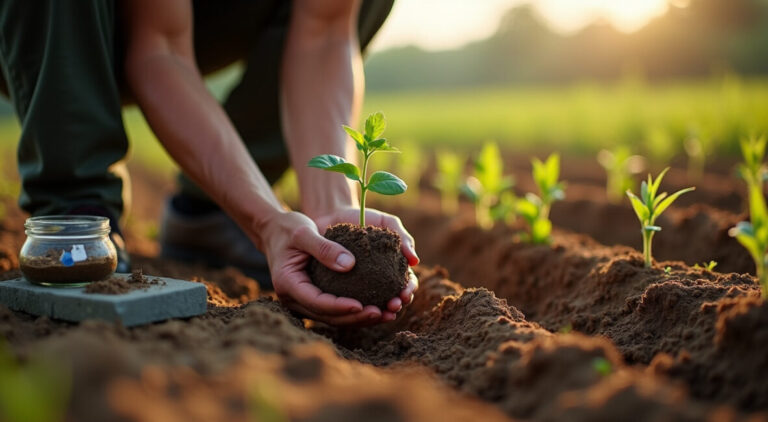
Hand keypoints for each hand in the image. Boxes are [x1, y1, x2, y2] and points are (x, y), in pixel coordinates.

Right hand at [259, 210, 416, 325]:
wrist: (275, 230)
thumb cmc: (288, 228)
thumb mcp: (304, 232)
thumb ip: (324, 247)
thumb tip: (350, 265)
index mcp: (288, 283)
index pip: (317, 302)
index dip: (340, 307)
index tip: (362, 305)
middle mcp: (293, 298)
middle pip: (327, 316)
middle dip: (355, 318)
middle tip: (381, 313)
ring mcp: (302, 301)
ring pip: (333, 317)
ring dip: (359, 319)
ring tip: (386, 315)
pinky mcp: (312, 298)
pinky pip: (334, 310)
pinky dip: (354, 311)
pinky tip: (378, 307)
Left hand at [313, 207, 419, 310]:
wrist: (334, 215)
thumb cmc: (364, 218)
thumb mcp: (386, 223)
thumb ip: (402, 238)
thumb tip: (415, 261)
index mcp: (394, 266)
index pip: (407, 283)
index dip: (409, 289)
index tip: (404, 292)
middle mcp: (380, 279)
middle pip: (394, 298)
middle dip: (396, 305)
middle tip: (392, 305)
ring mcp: (362, 284)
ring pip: (373, 304)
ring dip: (378, 312)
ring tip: (377, 313)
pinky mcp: (342, 287)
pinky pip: (349, 301)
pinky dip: (354, 308)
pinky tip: (353, 310)